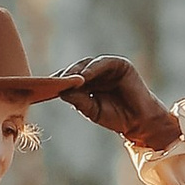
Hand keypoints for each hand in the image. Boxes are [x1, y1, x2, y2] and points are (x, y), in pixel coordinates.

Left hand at [58, 55, 182, 150]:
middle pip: (76, 69)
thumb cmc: (116, 117)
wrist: (138, 122)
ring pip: (87, 64)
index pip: (70, 78)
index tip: (46, 86)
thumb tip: (61, 90)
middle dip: (66, 75)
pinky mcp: (120, 65)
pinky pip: (104, 63)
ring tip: (69, 79)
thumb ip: (78, 100)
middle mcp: (97, 73)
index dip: (59, 81)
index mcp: (88, 83)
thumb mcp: (91, 109)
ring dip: (77, 71)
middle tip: (56, 82)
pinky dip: (93, 68)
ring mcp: (108, 68)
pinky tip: (85, 76)